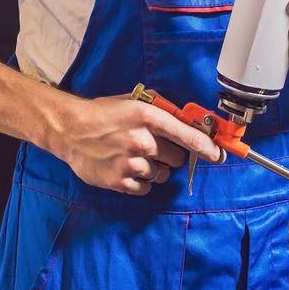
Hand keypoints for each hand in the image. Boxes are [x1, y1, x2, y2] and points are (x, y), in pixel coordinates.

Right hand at [44, 94, 223, 194]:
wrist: (70, 130)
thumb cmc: (103, 113)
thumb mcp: (133, 101)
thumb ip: (161, 108)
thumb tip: (188, 117)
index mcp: (148, 117)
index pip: (189, 136)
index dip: (208, 148)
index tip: (219, 155)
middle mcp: (142, 141)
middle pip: (177, 158)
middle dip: (171, 154)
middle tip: (154, 147)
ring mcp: (131, 163)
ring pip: (162, 175)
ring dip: (154, 169)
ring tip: (135, 156)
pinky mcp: (119, 181)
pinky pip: (145, 189)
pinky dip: (140, 182)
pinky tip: (127, 168)